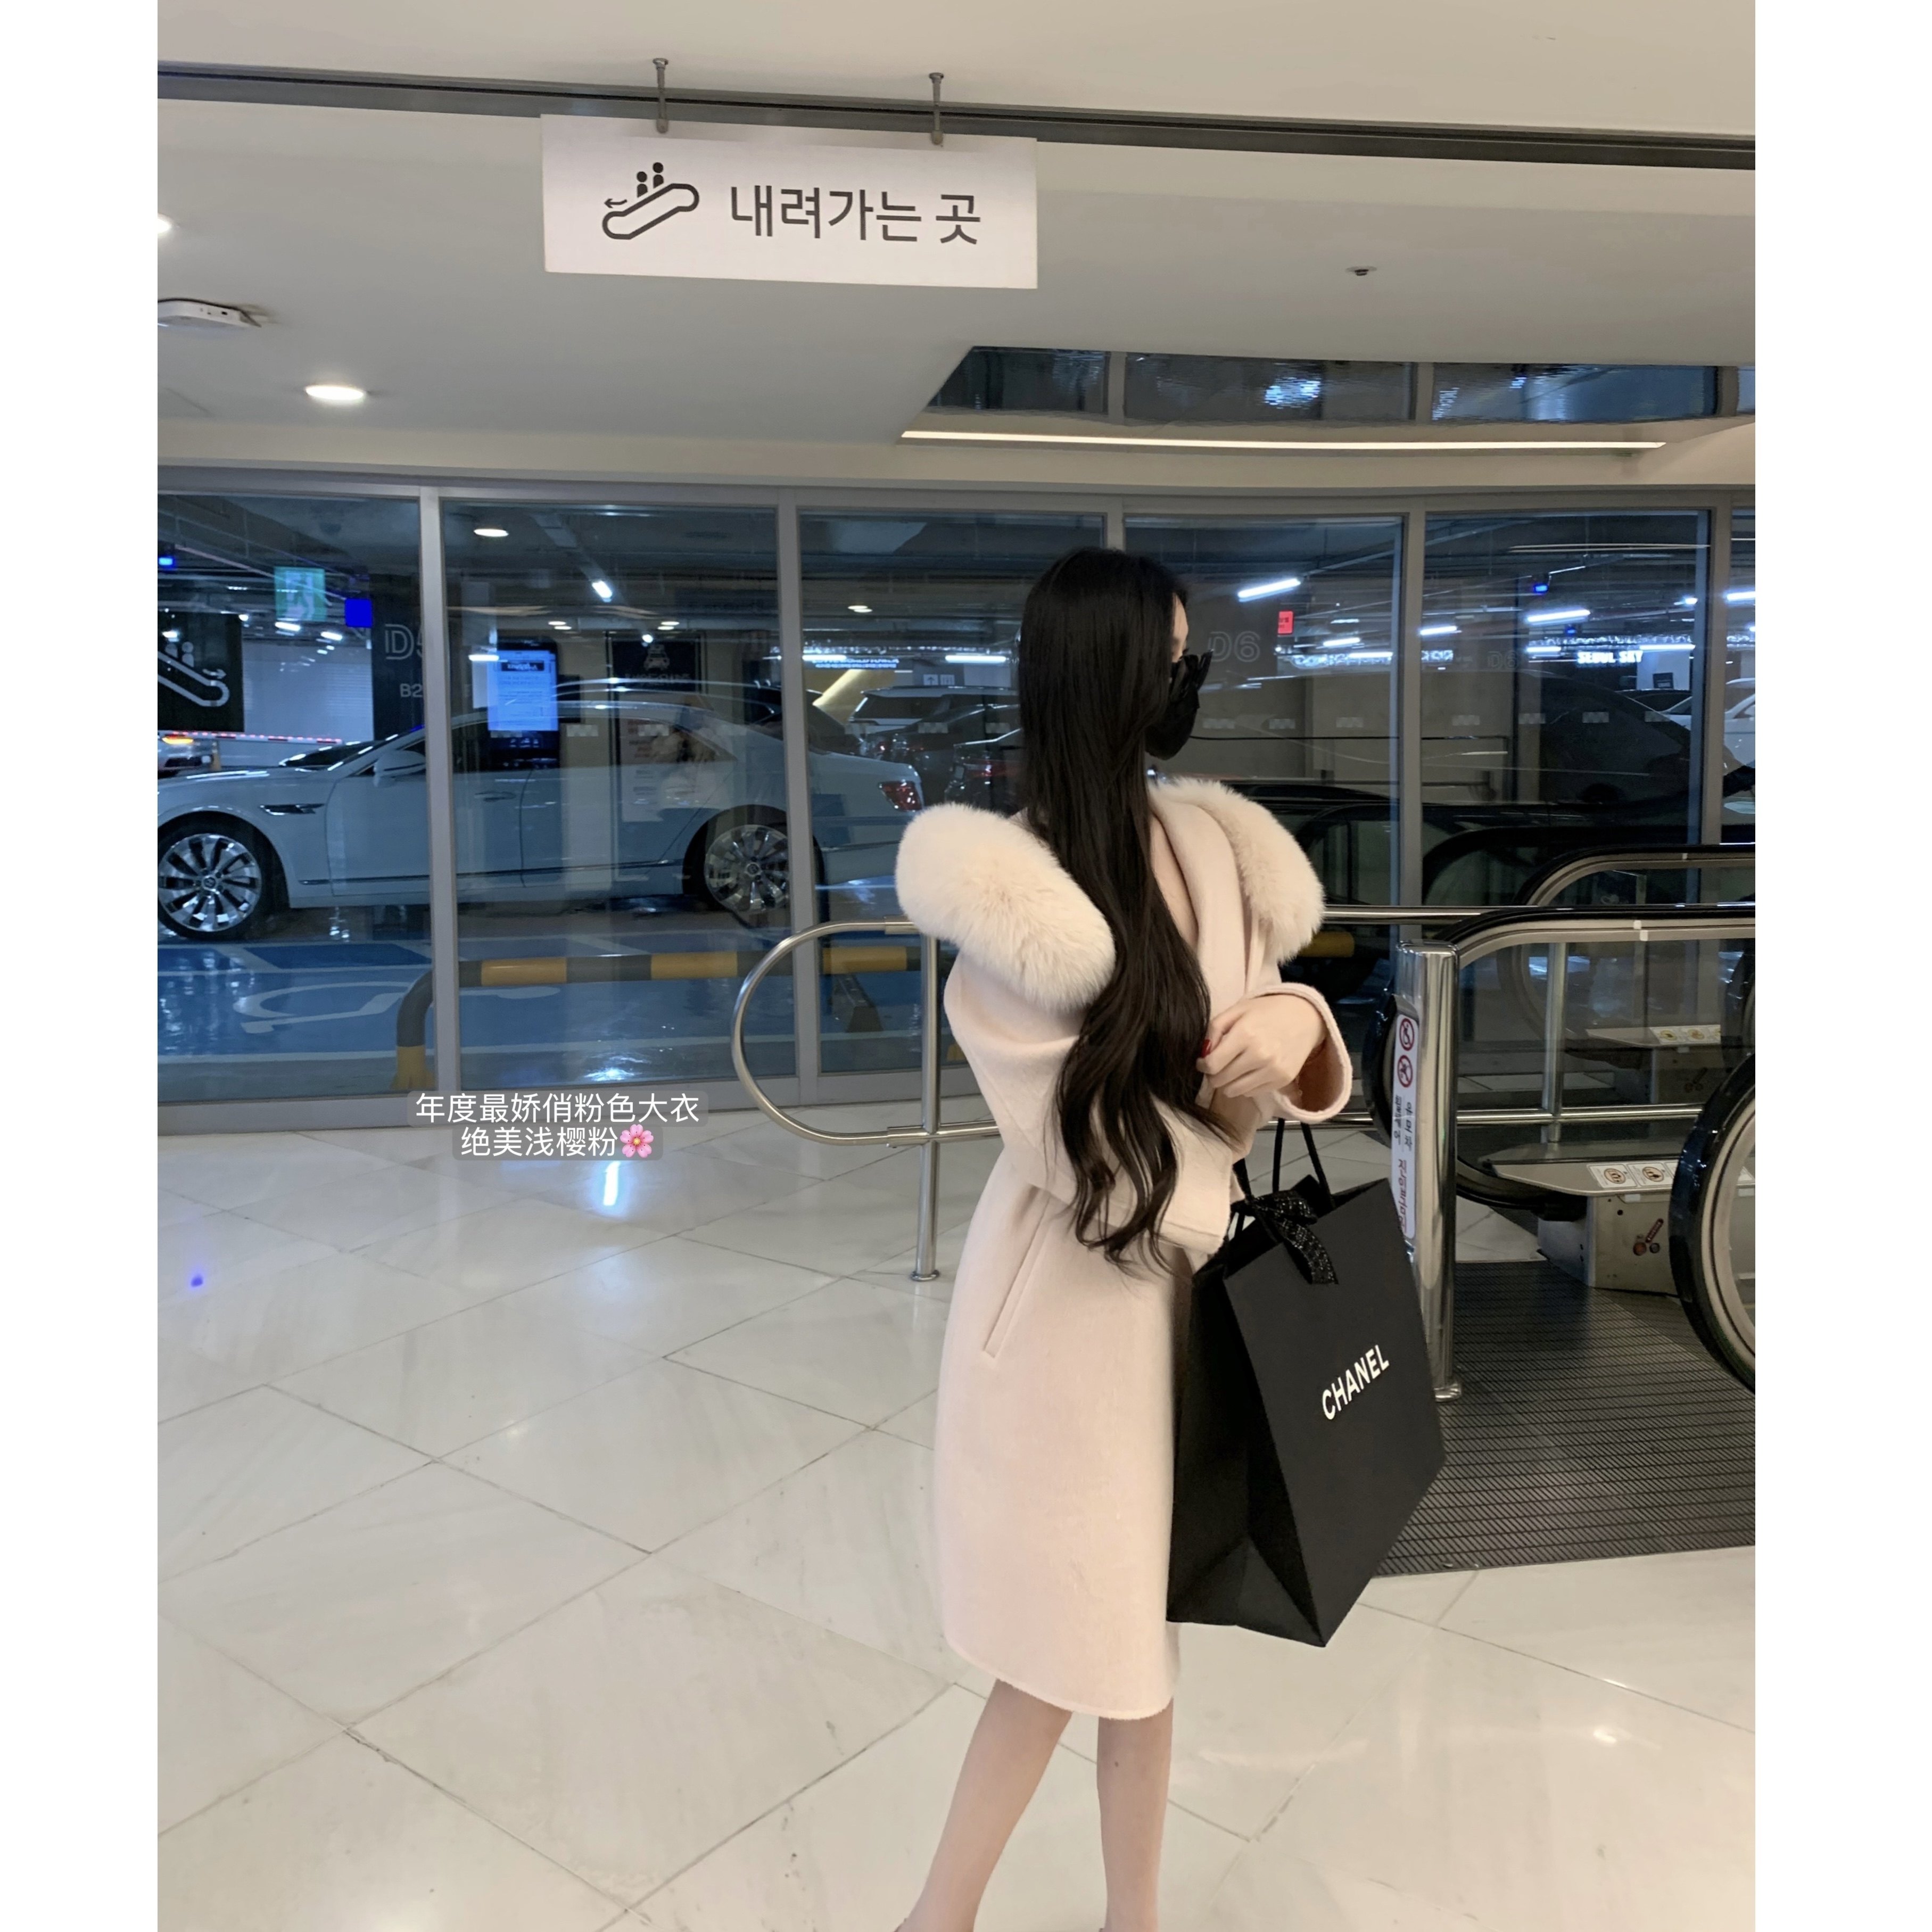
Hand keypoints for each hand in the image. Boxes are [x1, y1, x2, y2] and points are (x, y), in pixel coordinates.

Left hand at [1198, 994, 1328, 1101]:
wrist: (1305, 1017)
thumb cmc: (1267, 1011)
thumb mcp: (1237, 1010)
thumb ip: (1215, 1029)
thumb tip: (1203, 1054)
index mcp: (1245, 1034)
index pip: (1212, 1065)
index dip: (1203, 1065)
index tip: (1203, 1062)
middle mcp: (1259, 1055)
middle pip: (1221, 1080)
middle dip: (1214, 1075)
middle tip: (1218, 1066)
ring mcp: (1273, 1070)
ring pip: (1235, 1091)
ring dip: (1228, 1083)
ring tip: (1233, 1069)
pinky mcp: (1282, 1080)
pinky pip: (1252, 1093)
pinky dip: (1245, 1085)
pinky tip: (1250, 1071)